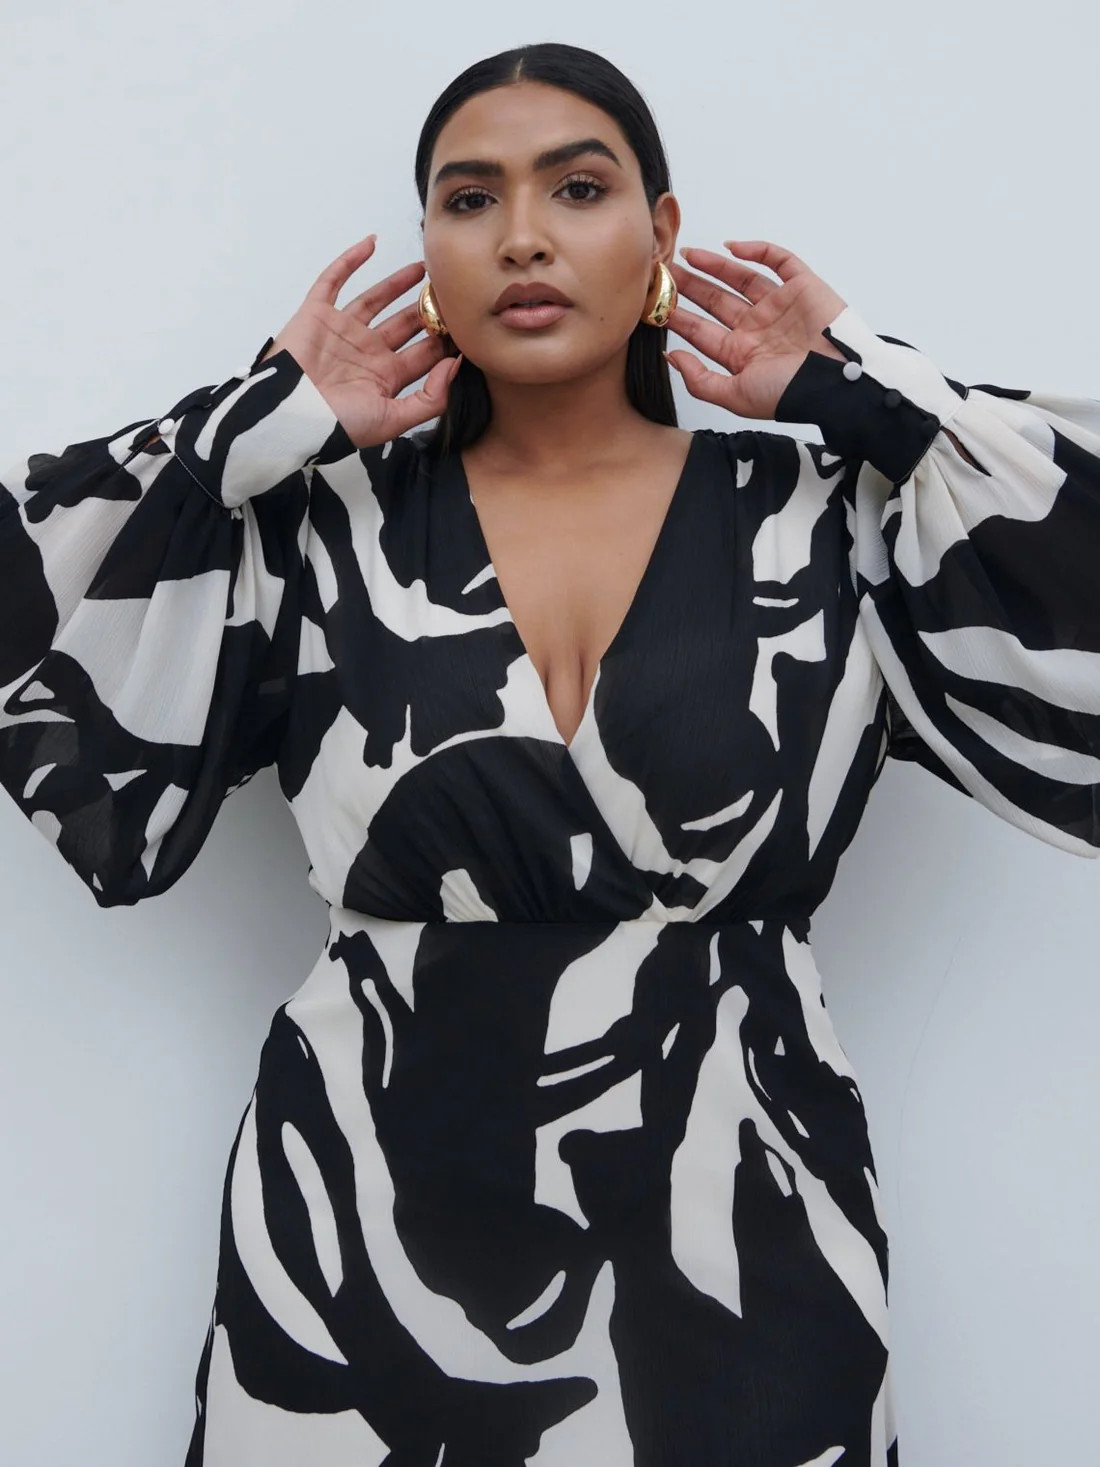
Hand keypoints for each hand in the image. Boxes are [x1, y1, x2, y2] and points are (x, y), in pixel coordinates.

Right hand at [260, 234, 460, 448]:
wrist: (290, 415)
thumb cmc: (339, 424)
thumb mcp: (394, 419)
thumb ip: (430, 398)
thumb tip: (455, 365)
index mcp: (385, 378)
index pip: (422, 354)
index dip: (444, 339)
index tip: (466, 323)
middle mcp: (366, 352)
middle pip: (404, 324)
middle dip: (426, 310)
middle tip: (449, 291)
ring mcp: (342, 331)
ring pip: (375, 300)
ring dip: (398, 283)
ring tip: (422, 269)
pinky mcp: (317, 314)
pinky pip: (334, 280)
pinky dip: (350, 260)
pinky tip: (371, 243)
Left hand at [664, 240, 847, 420]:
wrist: (837, 382)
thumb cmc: (790, 394)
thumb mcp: (736, 396)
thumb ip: (700, 381)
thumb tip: (671, 356)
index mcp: (741, 354)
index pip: (702, 331)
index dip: (678, 316)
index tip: (655, 301)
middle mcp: (757, 328)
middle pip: (716, 301)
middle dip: (691, 286)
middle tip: (666, 271)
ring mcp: (778, 305)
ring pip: (741, 278)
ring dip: (715, 266)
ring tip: (689, 254)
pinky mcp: (802, 286)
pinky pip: (778, 261)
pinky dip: (757, 250)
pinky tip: (733, 247)